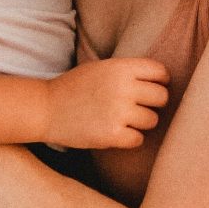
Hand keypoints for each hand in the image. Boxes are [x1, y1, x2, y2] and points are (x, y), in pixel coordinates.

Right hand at [42, 57, 169, 148]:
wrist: (45, 108)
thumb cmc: (75, 87)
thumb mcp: (101, 67)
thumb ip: (128, 71)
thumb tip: (162, 80)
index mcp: (120, 67)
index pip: (160, 72)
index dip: (160, 81)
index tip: (151, 88)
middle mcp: (122, 88)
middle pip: (161, 97)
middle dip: (153, 103)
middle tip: (138, 106)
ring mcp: (118, 112)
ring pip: (152, 120)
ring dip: (141, 122)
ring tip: (123, 119)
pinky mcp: (111, 134)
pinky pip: (138, 139)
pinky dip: (130, 139)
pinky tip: (117, 132)